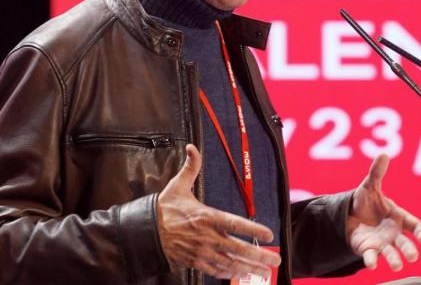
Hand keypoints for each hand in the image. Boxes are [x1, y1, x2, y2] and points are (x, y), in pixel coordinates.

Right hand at [157, 144, 280, 278]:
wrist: (144, 232)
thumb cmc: (163, 209)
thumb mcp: (178, 186)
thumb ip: (190, 167)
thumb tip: (192, 148)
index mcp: (206, 216)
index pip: (235, 224)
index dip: (253, 230)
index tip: (269, 235)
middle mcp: (207, 236)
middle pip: (238, 248)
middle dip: (259, 255)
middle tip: (275, 259)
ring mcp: (202, 251)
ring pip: (230, 263)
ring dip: (249, 268)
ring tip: (265, 271)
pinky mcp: (195, 262)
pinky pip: (216, 270)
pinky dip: (230, 274)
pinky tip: (242, 275)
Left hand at [346, 154, 420, 270]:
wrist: (349, 215)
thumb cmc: (366, 201)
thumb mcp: (370, 186)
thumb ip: (377, 173)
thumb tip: (383, 154)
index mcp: (398, 217)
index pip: (414, 225)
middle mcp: (393, 233)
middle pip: (405, 243)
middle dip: (409, 250)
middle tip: (413, 256)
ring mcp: (382, 243)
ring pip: (391, 254)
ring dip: (394, 260)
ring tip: (397, 265)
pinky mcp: (368, 250)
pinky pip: (371, 257)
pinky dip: (372, 260)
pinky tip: (371, 262)